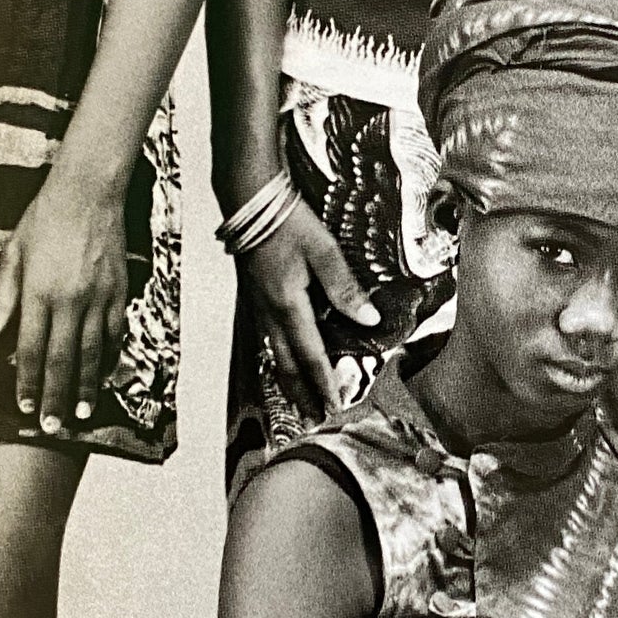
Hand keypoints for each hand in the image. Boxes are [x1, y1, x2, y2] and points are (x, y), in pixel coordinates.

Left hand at [0, 170, 130, 433]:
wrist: (88, 192)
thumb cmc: (44, 218)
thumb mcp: (12, 255)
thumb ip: (1, 300)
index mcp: (38, 292)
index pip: (31, 349)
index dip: (28, 382)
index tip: (25, 408)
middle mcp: (69, 300)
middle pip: (63, 359)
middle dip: (57, 397)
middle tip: (54, 426)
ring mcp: (98, 298)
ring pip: (92, 353)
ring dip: (86, 386)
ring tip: (82, 413)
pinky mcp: (118, 292)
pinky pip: (115, 333)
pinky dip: (110, 357)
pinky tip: (105, 376)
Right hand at [240, 196, 379, 418]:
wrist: (248, 199)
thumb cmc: (286, 222)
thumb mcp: (323, 252)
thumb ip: (345, 288)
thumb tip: (368, 321)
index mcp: (288, 306)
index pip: (310, 356)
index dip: (323, 384)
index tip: (334, 408)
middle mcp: (269, 313)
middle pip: (285, 366)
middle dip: (301, 394)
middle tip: (313, 418)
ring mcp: (258, 306)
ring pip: (273, 354)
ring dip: (288, 380)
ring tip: (298, 399)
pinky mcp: (254, 296)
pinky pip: (266, 338)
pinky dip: (277, 358)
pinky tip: (282, 359)